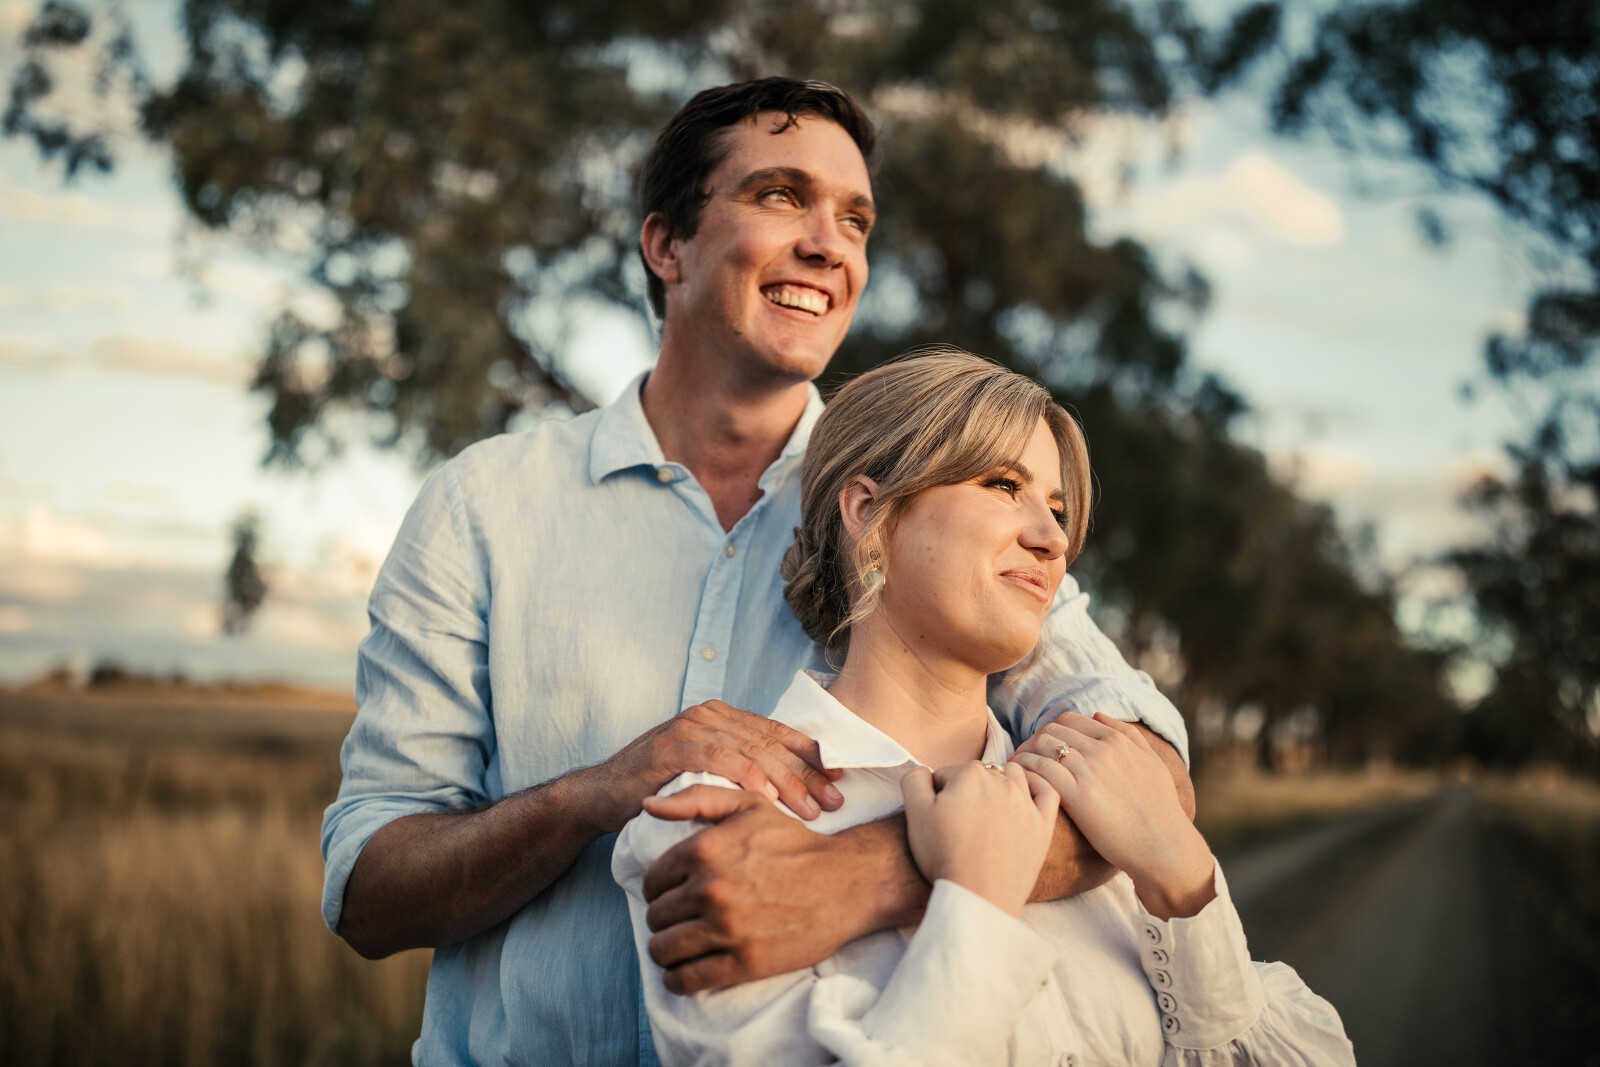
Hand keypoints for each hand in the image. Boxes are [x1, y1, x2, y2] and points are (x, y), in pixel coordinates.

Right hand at [590, 700, 842, 832]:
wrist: (601, 796)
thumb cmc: (659, 791)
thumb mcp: (707, 777)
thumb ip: (740, 771)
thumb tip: (794, 788)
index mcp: (722, 717)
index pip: (776, 734)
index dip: (812, 756)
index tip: (841, 778)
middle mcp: (709, 715)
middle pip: (770, 743)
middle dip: (808, 773)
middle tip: (836, 799)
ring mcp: (689, 728)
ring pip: (751, 751)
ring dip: (786, 781)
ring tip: (811, 808)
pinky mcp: (671, 746)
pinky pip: (719, 760)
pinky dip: (747, 779)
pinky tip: (769, 799)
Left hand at [640, 786, 922, 993]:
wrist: (846, 882)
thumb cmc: (795, 842)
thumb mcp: (749, 806)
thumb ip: (696, 800)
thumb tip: (648, 805)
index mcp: (704, 849)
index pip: (651, 882)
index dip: (659, 890)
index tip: (673, 895)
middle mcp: (710, 889)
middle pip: (656, 917)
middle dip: (665, 920)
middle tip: (682, 921)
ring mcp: (726, 929)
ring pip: (664, 950)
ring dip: (667, 951)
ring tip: (681, 947)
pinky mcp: (743, 963)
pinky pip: (686, 980)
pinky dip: (678, 979)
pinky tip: (686, 971)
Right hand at [901, 762, 1058, 917]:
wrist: (979, 896)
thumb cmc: (944, 856)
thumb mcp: (915, 813)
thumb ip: (915, 779)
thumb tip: (926, 772)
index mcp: (970, 775)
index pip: (946, 774)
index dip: (937, 795)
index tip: (937, 818)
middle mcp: (1001, 782)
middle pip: (979, 774)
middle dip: (967, 790)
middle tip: (959, 821)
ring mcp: (1026, 803)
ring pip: (1014, 775)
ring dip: (1001, 782)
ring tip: (989, 807)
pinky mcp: (1043, 825)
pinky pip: (1048, 793)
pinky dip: (1038, 787)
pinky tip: (1026, 796)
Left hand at [1013, 713, 1213, 918]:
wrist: (1163, 846)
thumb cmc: (1159, 810)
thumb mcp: (1152, 763)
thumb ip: (1129, 735)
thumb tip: (1098, 716)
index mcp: (1118, 741)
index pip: (1069, 720)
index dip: (1050, 730)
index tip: (1040, 745)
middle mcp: (1102, 750)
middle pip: (1051, 731)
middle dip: (1032, 740)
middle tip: (1022, 757)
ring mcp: (1089, 771)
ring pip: (1041, 746)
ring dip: (1023, 754)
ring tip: (1014, 769)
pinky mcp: (1077, 795)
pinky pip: (1039, 770)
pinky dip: (1024, 770)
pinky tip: (1019, 781)